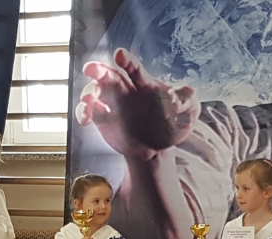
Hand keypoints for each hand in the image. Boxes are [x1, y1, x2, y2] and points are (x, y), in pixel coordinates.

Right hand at [75, 48, 199, 160]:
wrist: (156, 150)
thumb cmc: (172, 126)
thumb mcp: (188, 113)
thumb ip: (188, 100)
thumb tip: (183, 92)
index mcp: (144, 84)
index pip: (134, 69)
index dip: (127, 61)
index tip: (120, 55)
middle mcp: (125, 90)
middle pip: (109, 75)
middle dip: (99, 70)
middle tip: (91, 69)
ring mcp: (111, 103)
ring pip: (94, 91)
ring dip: (88, 93)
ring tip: (89, 102)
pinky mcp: (101, 118)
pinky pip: (88, 111)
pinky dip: (83, 112)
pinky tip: (85, 120)